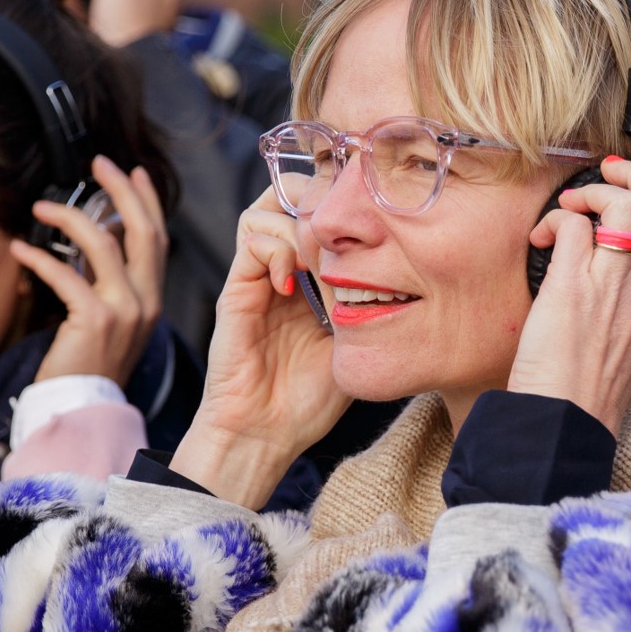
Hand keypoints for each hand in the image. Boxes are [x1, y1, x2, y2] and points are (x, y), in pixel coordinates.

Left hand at [14, 158, 167, 386]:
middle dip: (120, 189)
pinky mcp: (95, 320)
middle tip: (97, 162)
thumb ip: (111, 286)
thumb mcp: (113, 322)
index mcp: (152, 299)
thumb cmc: (89, 368)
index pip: (158, 237)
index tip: (132, 171)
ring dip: (69, 217)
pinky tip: (20, 248)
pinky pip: (66, 275)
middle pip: (142, 229)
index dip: (147, 200)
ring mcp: (124, 310)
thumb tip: (92, 241)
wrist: (83, 411)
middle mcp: (146, 301)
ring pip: (103, 243)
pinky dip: (39, 257)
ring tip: (41, 205)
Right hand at [167, 191, 349, 506]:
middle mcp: (280, 271)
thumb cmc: (309, 400)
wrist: (265, 435)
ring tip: (317, 260)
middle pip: (288, 196)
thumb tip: (395, 261)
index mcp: (309, 280)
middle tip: (343, 232)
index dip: (341, 205)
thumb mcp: (353, 343)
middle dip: (318, 200)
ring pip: (265, 209)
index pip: (319, 215)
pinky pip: (251, 240)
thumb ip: (365, 302)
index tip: (369, 220)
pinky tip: (292, 284)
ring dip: (298, 224)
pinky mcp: (235, 290)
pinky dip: (276, 249)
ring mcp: (255, 278)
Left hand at [510, 159, 630, 434]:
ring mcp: (612, 287)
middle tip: (613, 172)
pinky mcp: (572, 288)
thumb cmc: (593, 394)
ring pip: (626, 205)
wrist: (566, 425)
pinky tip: (542, 236)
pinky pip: (573, 226)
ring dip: (595, 189)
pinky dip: (555, 219)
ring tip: (573, 205)